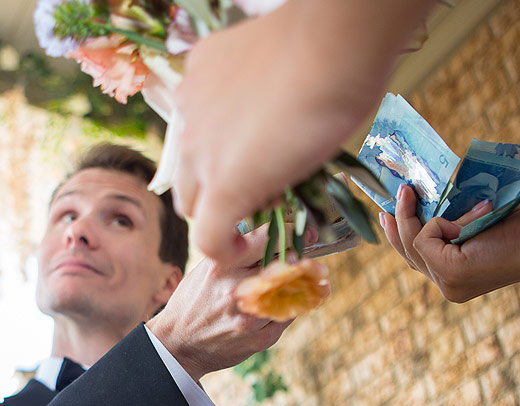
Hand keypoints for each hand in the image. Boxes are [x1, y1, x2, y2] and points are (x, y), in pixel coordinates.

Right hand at [147, 230, 290, 380]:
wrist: (178, 345)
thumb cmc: (191, 303)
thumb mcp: (204, 270)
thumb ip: (234, 254)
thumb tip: (270, 237)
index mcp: (221, 267)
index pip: (266, 239)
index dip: (290, 233)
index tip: (302, 233)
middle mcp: (236, 290)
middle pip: (285, 265)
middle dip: (298, 258)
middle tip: (303, 257)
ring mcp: (250, 316)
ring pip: (292, 291)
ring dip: (298, 283)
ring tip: (296, 281)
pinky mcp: (261, 338)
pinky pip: (289, 315)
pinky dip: (290, 306)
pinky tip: (282, 303)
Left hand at [172, 0, 438, 262]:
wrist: (333, 43)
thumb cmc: (330, 40)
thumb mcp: (283, 62)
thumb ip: (270, 93)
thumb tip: (293, 115)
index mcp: (200, 74)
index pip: (198, 128)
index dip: (226, 151)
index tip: (260, 156)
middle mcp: (189, 111)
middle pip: (187, 168)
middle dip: (215, 186)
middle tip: (262, 189)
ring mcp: (201, 151)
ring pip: (191, 203)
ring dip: (220, 215)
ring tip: (261, 217)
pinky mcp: (222, 187)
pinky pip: (208, 237)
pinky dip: (226, 250)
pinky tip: (249, 249)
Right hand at [380, 183, 519, 301]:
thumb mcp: (477, 226)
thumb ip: (453, 225)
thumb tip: (426, 200)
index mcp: (456, 281)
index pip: (417, 260)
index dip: (399, 237)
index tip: (388, 214)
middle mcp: (449, 288)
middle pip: (408, 255)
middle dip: (395, 226)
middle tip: (391, 199)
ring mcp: (448, 284)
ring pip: (414, 245)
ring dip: (417, 216)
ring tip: (411, 190)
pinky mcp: (450, 271)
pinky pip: (425, 238)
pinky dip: (440, 222)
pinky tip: (470, 215)